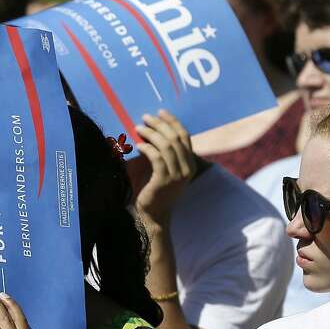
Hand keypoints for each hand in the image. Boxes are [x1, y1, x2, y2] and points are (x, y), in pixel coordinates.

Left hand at [132, 110, 196, 226]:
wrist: (155, 216)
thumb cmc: (157, 192)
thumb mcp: (166, 171)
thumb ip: (166, 154)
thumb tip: (154, 131)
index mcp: (191, 164)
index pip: (185, 136)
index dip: (173, 122)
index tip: (160, 112)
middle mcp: (188, 168)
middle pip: (175, 138)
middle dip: (159, 125)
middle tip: (145, 117)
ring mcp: (178, 175)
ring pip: (166, 146)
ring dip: (151, 134)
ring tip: (138, 128)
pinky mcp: (165, 180)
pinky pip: (157, 158)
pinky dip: (147, 148)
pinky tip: (138, 145)